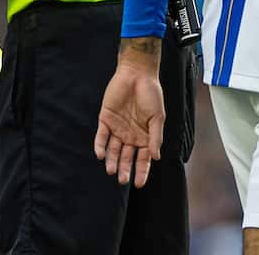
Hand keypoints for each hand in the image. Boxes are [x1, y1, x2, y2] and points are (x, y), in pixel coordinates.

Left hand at [94, 63, 164, 187]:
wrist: (137, 74)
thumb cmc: (151, 95)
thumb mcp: (157, 117)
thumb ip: (155, 137)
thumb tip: (156, 157)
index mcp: (145, 137)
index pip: (143, 159)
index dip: (142, 172)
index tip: (139, 184)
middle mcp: (130, 135)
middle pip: (126, 157)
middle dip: (124, 169)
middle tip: (122, 180)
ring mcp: (117, 128)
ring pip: (113, 149)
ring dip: (111, 160)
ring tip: (111, 171)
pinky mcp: (106, 119)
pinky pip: (101, 135)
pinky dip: (100, 145)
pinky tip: (100, 155)